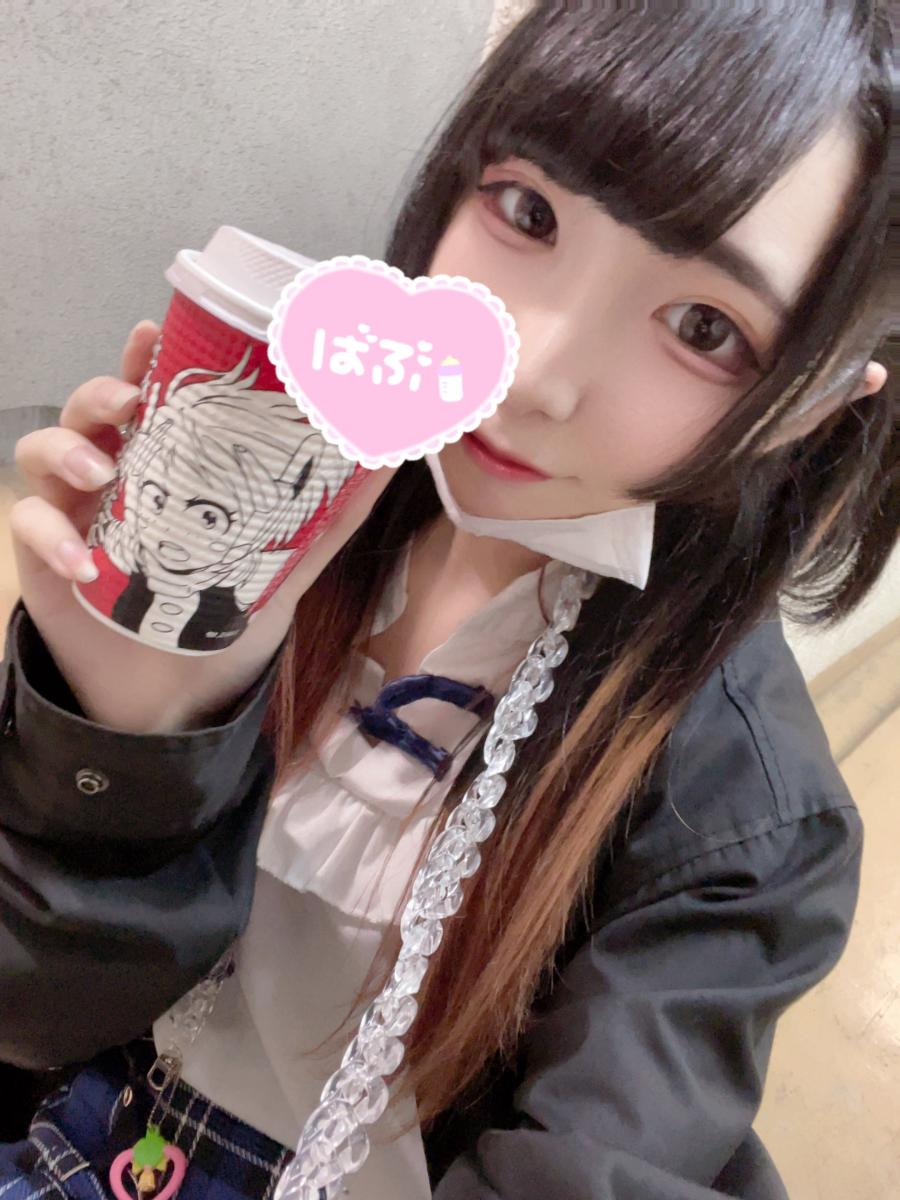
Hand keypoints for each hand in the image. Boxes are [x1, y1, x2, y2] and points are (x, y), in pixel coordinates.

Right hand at [10, 320, 395, 731]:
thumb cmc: (223, 613)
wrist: (179, 692)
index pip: (151, 395)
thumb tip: (392, 458)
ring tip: (101, 472)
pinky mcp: (45, 557)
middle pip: (92, 409)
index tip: (154, 334)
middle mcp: (117, 476)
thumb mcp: (284, 563)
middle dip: (103, 391)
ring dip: (66, 448)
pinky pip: (27, 526)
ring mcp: (76, 512)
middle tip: (130, 401)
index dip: (145, 358)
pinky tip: (82, 560)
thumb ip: (332, 516)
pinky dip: (49, 535)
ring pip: (44, 450)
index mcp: (169, 465)